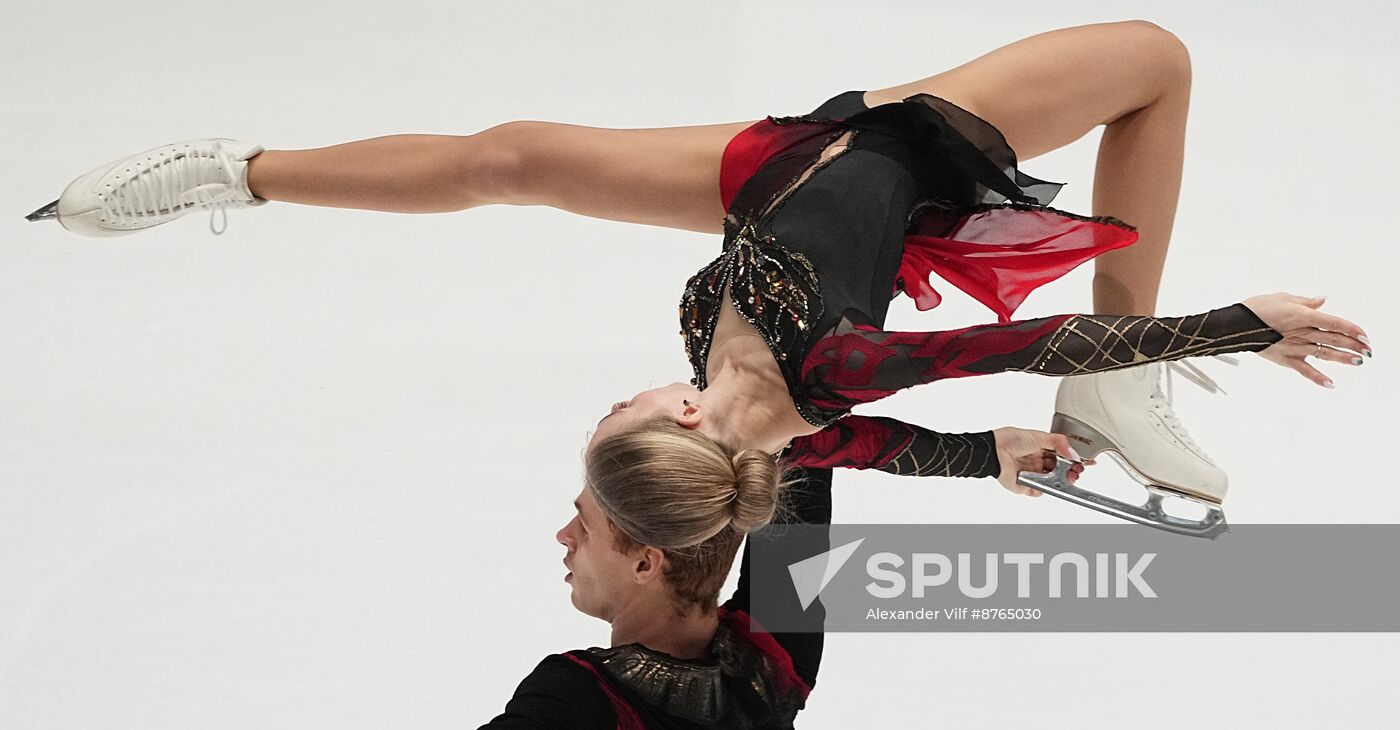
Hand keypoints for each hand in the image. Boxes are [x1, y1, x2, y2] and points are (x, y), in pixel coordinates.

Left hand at [991, 426, 1091, 496]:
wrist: (994, 451)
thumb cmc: (1011, 440)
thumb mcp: (1038, 436)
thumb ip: (1058, 442)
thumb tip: (1072, 452)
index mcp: (1041, 448)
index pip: (1063, 455)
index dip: (1074, 459)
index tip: (1087, 461)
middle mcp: (1037, 461)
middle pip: (1060, 470)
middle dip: (1071, 471)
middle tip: (1077, 470)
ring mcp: (1032, 474)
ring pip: (1053, 481)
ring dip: (1061, 480)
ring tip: (1066, 477)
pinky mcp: (1025, 485)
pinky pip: (1039, 491)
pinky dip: (1043, 488)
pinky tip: (1045, 482)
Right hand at [1241, 293, 1370, 386]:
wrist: (1234, 325)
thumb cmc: (1256, 308)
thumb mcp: (1282, 298)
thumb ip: (1305, 302)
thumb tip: (1322, 301)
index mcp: (1302, 316)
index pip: (1334, 322)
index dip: (1352, 329)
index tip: (1364, 335)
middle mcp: (1301, 333)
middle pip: (1333, 339)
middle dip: (1353, 344)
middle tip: (1368, 349)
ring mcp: (1294, 347)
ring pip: (1324, 353)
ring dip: (1343, 358)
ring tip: (1359, 362)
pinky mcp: (1285, 359)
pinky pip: (1304, 370)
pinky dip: (1318, 378)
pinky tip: (1331, 384)